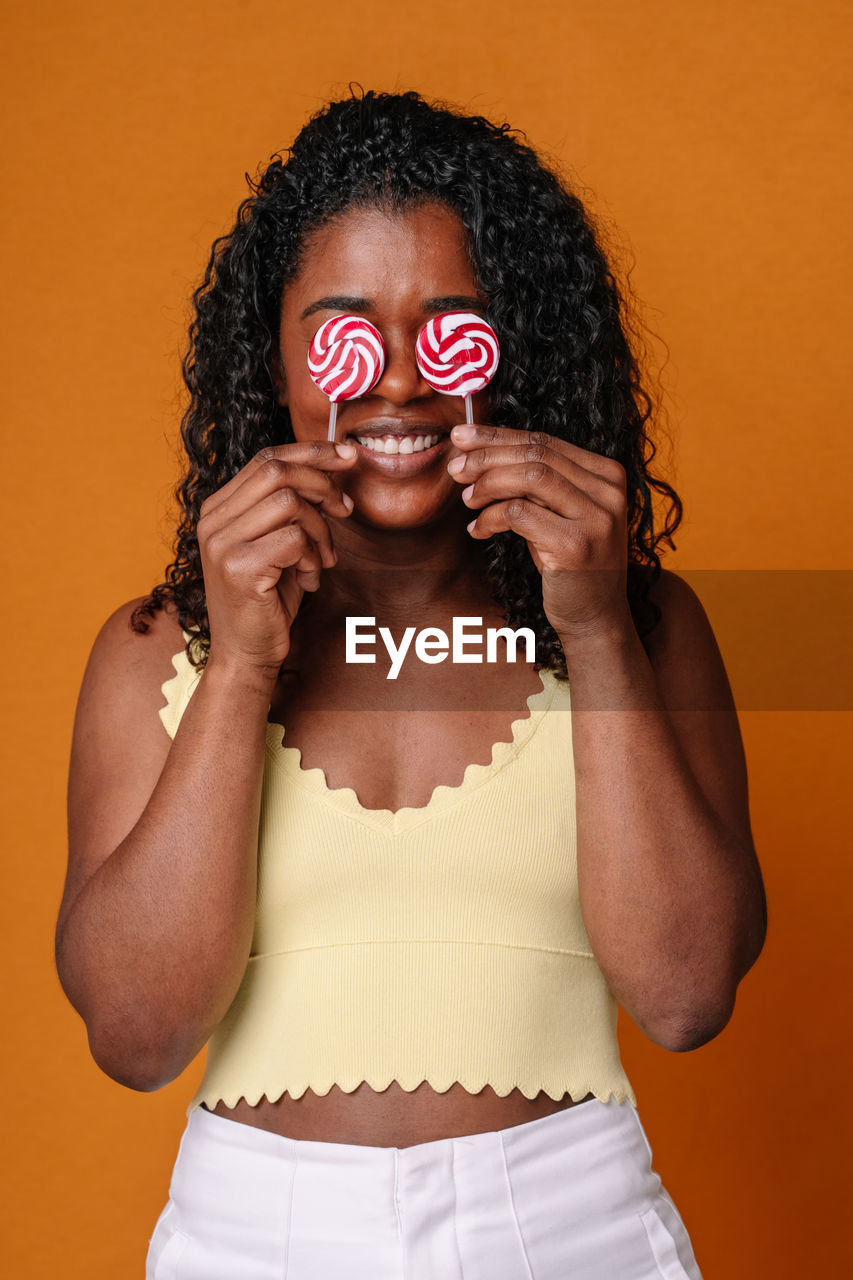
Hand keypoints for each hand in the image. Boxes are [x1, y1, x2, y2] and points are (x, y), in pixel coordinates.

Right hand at [197, 440, 357, 675]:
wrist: (247, 654)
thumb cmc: (269, 600)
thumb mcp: (281, 544)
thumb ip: (294, 507)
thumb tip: (336, 466)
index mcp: (218, 508)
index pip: (266, 458)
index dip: (311, 452)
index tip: (348, 456)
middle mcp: (212, 520)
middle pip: (277, 471)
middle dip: (322, 484)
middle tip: (345, 510)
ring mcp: (220, 543)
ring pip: (289, 502)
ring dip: (320, 530)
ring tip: (322, 559)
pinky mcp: (237, 567)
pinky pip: (293, 538)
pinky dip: (312, 557)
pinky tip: (309, 580)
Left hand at [447, 424, 630, 641]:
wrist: (595, 618)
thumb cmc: (570, 564)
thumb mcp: (558, 515)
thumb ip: (534, 483)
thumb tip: (478, 451)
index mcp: (607, 474)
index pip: (545, 441)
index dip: (499, 435)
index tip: (462, 435)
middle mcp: (609, 490)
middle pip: (536, 454)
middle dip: (487, 456)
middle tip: (455, 467)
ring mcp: (597, 517)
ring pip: (528, 477)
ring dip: (488, 484)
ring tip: (467, 498)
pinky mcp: (577, 545)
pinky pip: (519, 514)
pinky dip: (490, 518)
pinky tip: (478, 529)